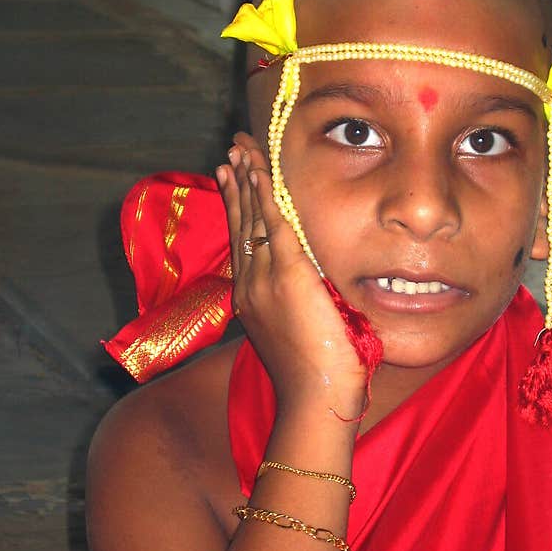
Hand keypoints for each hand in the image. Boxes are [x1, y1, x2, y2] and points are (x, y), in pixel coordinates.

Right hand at [217, 133, 368, 421]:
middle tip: (231, 153)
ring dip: (247, 181)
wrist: (314, 398)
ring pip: (252, 218)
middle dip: (237, 185)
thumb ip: (305, 303)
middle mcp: (249, 285)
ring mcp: (264, 280)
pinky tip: (261, 171)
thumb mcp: (302, 331)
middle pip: (241, 224)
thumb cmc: (317, 376)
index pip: (242, 242)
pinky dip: (266, 195)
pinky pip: (274, 225)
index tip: (232, 180)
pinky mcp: (288, 277)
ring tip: (240, 152)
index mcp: (251, 299)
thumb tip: (320, 287)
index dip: (237, 208)